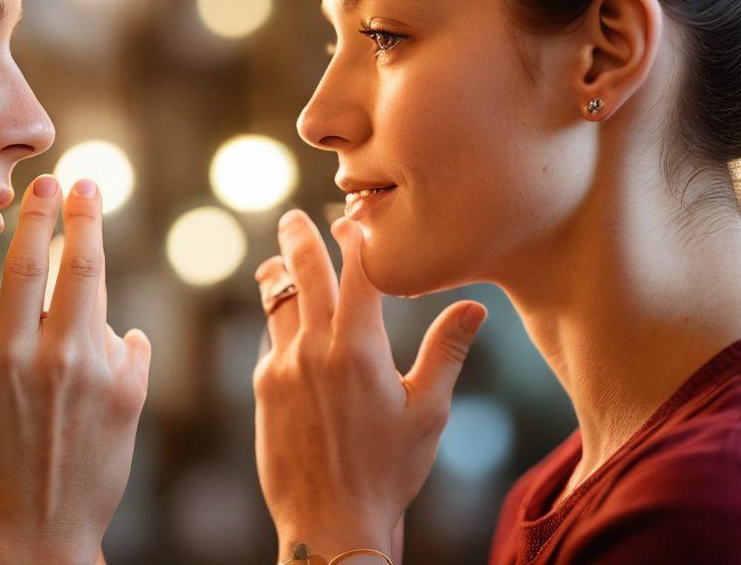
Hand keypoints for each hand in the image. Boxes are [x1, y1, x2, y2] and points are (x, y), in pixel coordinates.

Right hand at [0, 175, 151, 564]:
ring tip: (83, 262)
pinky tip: (103, 348)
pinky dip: (118, 338)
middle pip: (80, 266)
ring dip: (93, 275)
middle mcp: (58, 358)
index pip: (27, 266)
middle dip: (84, 216)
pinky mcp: (133, 397)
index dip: (39, 217)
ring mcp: (101, 377)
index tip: (46, 182)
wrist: (37, 538)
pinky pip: (131, 345)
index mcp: (7, 356)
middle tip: (86, 183)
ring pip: (103, 303)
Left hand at [252, 210, 485, 562]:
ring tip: (275, 260)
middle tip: (293, 218)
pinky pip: (271, 343)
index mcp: (359, 348)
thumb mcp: (427, 412)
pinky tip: (285, 326)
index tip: (352, 218)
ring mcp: (283, 367)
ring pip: (277, 304)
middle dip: (299, 239)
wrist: (331, 521)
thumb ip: (446, 352)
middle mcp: (315, 349)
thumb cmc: (389, 471)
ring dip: (277, 276)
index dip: (355, 238)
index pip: (357, 272)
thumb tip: (476, 308)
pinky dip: (279, 326)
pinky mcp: (264, 388)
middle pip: (303, 274)